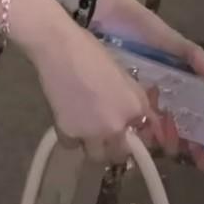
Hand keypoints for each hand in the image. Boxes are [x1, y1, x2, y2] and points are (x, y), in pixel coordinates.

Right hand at [28, 18, 155, 165]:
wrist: (58, 46)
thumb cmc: (91, 51)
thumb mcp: (123, 75)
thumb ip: (135, 102)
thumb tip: (142, 120)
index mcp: (136, 108)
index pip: (144, 139)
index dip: (134, 137)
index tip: (127, 135)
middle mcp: (118, 125)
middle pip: (120, 154)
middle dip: (114, 146)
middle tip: (105, 133)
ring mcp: (93, 132)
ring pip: (97, 156)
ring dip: (93, 146)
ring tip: (85, 129)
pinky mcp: (69, 132)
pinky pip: (72, 145)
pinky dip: (70, 136)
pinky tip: (68, 119)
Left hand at [89, 0, 203, 170]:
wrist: (103, 13)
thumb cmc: (140, 26)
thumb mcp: (173, 41)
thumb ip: (197, 59)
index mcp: (173, 80)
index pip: (190, 116)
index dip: (198, 138)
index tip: (203, 159)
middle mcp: (155, 90)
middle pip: (172, 125)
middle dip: (180, 143)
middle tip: (180, 155)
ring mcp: (133, 93)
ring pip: (149, 124)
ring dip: (157, 138)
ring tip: (163, 148)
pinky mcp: (114, 90)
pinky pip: (126, 113)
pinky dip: (134, 126)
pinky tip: (137, 135)